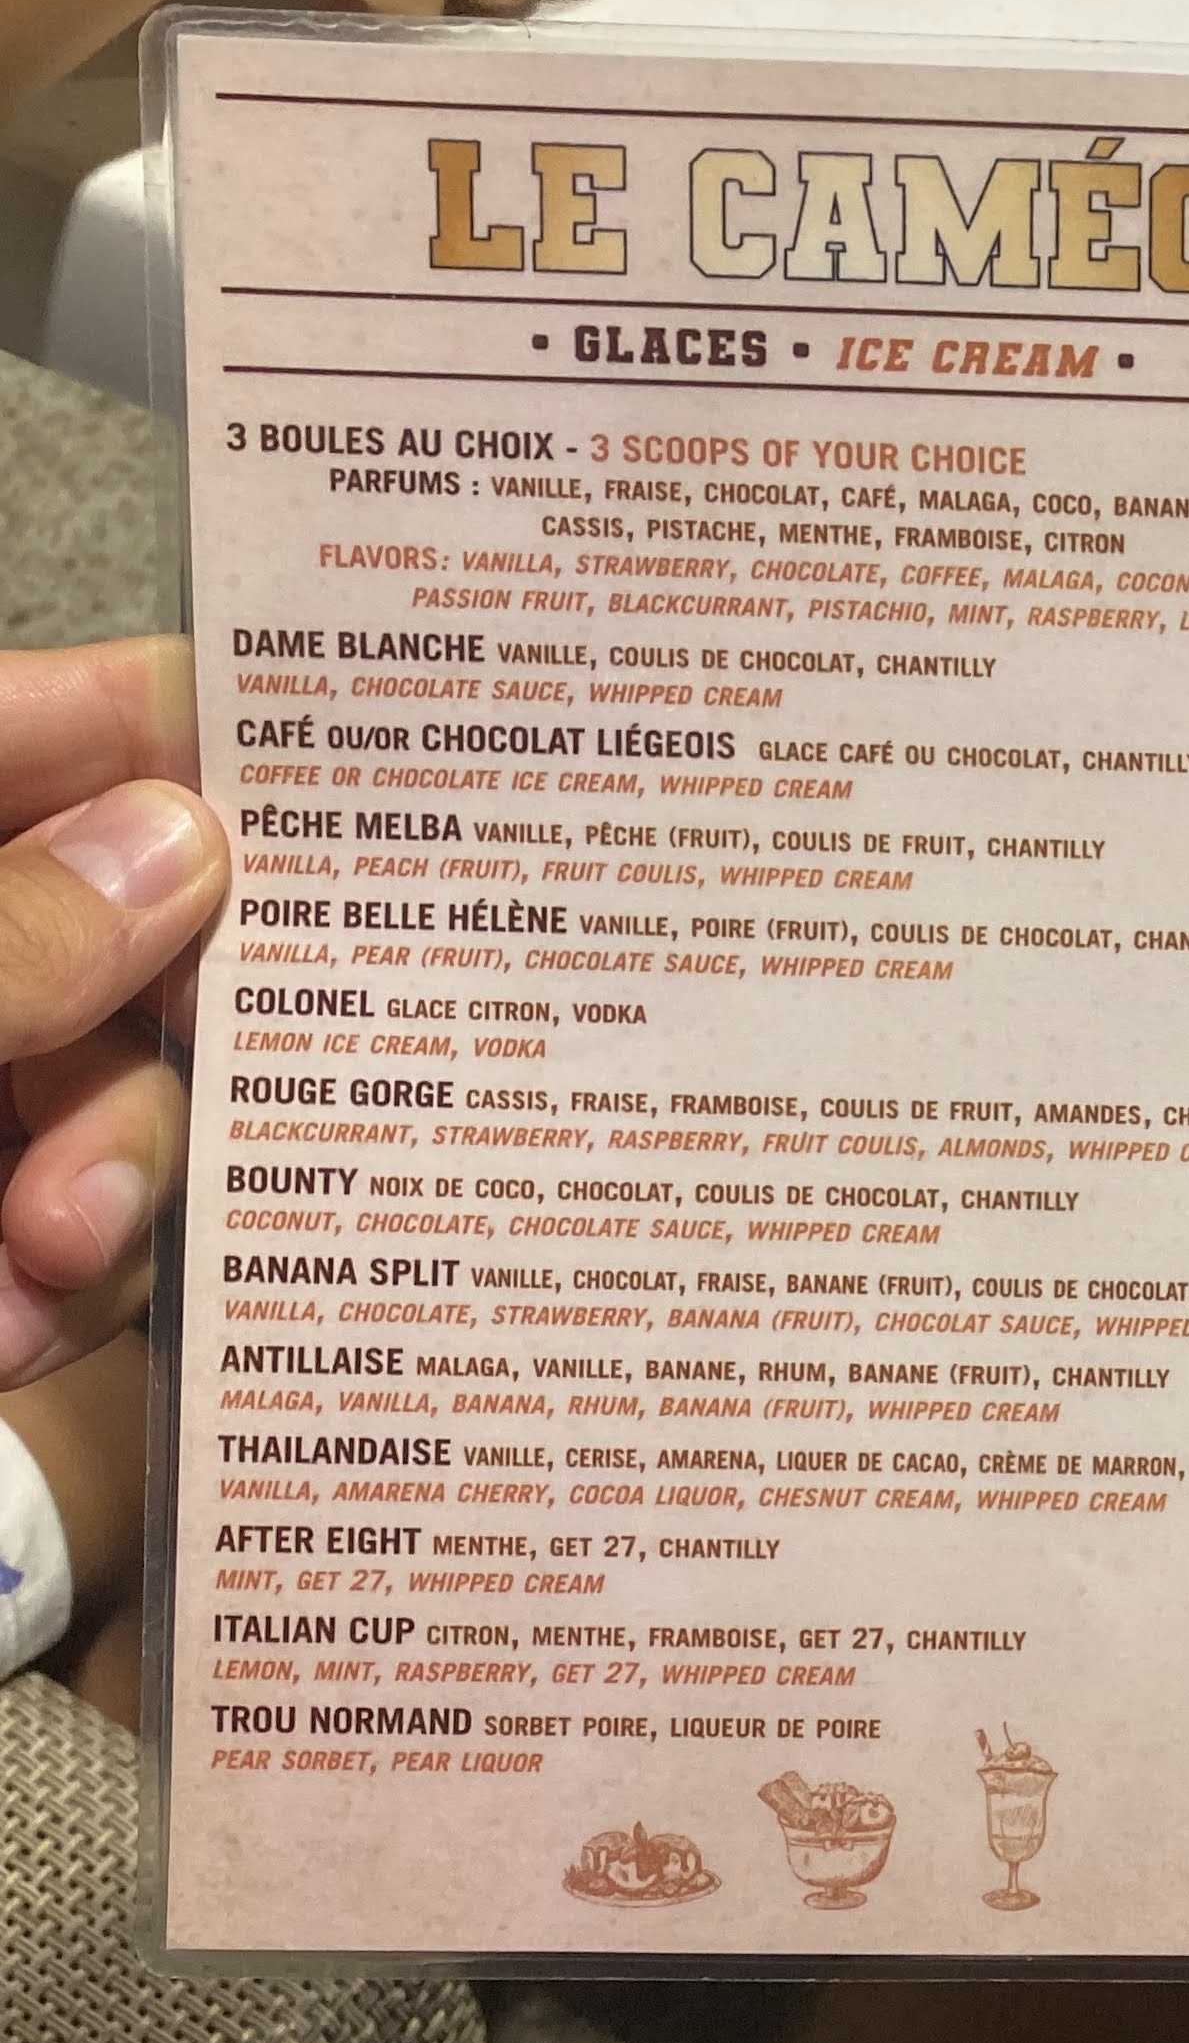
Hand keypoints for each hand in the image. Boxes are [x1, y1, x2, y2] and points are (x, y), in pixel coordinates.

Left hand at [0, 644, 228, 1388]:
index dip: (158, 739)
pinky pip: (49, 1237)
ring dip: (89, 1209)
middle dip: (118, 1071)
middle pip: (97, 942)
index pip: (19, 733)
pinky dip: (45, 1295)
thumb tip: (178, 838)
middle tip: (77, 1199)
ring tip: (12, 1309)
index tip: (306, 791)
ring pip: (90, 1106)